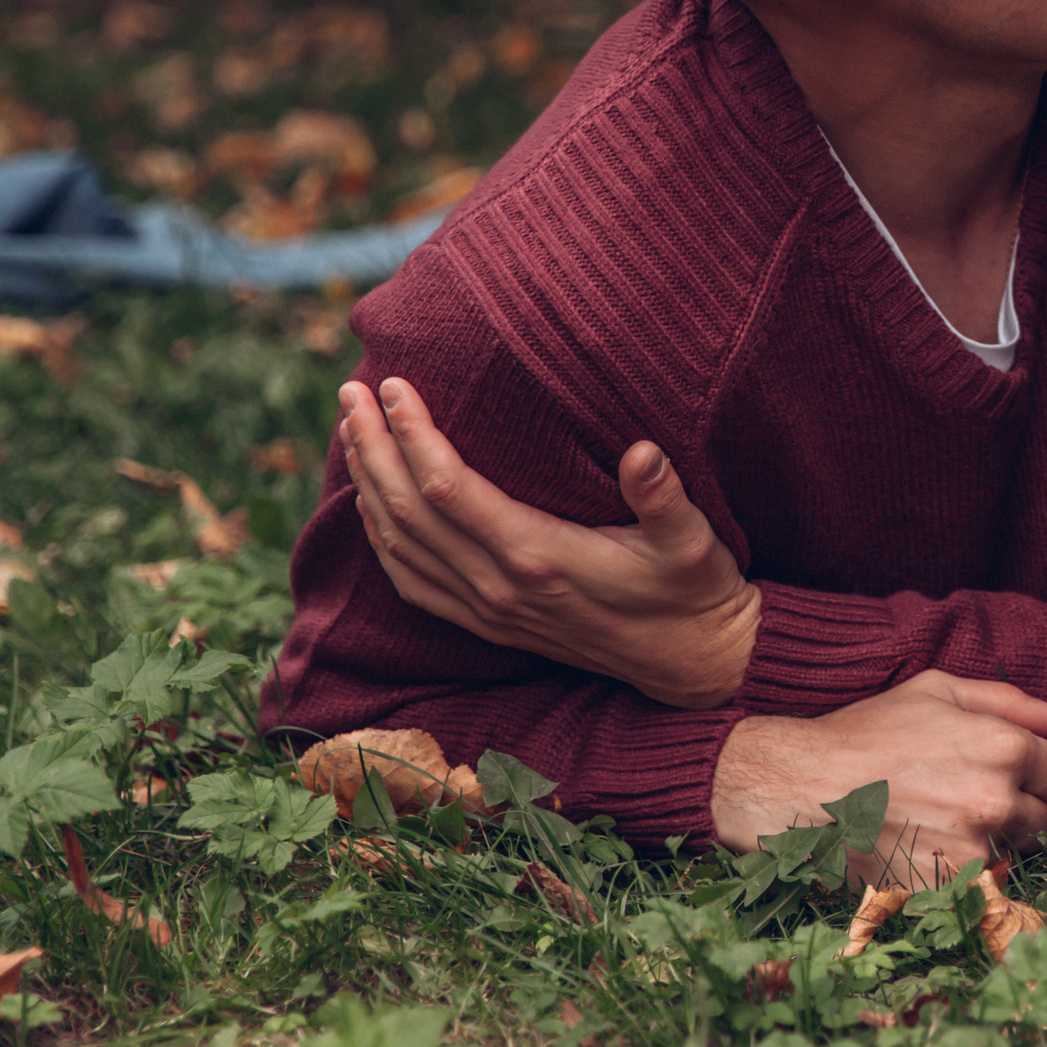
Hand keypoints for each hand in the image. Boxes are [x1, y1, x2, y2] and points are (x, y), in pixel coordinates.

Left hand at [339, 377, 758, 709]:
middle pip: (408, 511)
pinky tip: (373, 506)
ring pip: (400, 544)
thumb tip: (643, 451)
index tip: (396, 385)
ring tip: (351, 430)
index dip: (414, 434)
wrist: (693, 661)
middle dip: (372, 446)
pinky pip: (412, 581)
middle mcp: (500, 588)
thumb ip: (665, 497)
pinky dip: (381, 538)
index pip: (449, 487)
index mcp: (539, 557)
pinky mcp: (491, 625)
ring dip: (368, 485)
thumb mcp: (693, 540)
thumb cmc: (695, 589)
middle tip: (352, 391)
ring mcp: (489, 611)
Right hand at [711, 672, 1046, 884]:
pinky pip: (981, 885)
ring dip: (995, 842)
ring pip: (1016, 855)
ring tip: (945, 820)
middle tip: (970, 795)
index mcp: (1003, 748)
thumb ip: (1009, 701)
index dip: (1041, 773)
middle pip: (1046, 820)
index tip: (1014, 773)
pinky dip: (964, 872)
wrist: (803, 790)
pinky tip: (928, 846)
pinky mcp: (945, 889)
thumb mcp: (937, 691)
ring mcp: (972, 852)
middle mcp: (996, 803)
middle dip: (1020, 809)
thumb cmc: (869, 734)